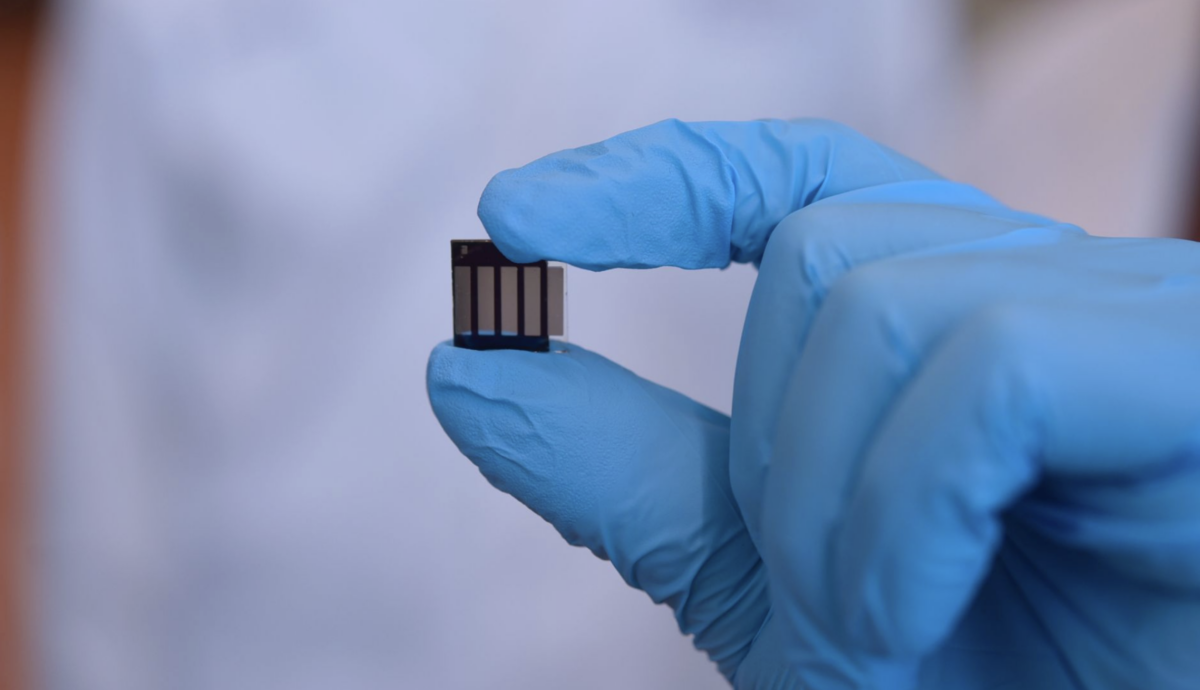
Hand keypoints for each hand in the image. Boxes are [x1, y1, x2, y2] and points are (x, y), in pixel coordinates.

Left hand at [428, 119, 1199, 688]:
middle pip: (814, 246)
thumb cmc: (978, 685)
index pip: (795, 176)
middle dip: (766, 452)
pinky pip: (983, 363)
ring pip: (876, 297)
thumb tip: (466, 370)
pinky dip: (905, 513)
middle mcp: (1043, 284)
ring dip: (826, 506)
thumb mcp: (772, 581)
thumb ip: (635, 476)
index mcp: (951, 315)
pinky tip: (924, 610)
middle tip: (816, 609)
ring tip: (876, 634)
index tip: (515, 216)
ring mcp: (1126, 312)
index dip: (657, 176)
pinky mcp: (1185, 364)